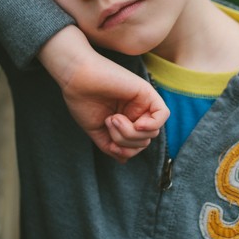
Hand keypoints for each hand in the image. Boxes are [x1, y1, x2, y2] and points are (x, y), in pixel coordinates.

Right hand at [38, 26, 168, 162]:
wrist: (76, 79)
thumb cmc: (82, 100)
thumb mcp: (98, 130)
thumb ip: (112, 145)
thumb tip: (124, 160)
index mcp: (125, 120)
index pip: (137, 145)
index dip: (125, 150)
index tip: (108, 139)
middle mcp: (135, 111)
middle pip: (145, 141)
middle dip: (126, 141)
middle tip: (109, 122)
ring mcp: (142, 102)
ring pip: (153, 132)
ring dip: (130, 133)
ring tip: (113, 118)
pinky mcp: (146, 92)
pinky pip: (162, 115)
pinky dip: (151, 125)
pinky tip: (135, 123)